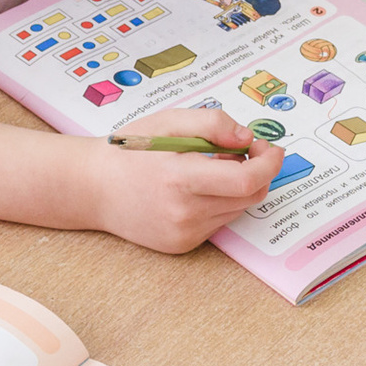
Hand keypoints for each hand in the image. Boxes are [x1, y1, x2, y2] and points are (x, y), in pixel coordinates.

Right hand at [77, 124, 282, 252]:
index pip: (246, 181)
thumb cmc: (129, 151)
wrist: (92, 188)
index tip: (272, 149)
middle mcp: (184, 213)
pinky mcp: (182, 245)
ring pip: (237, 210)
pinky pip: (219, 222)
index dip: (269, 164)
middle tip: (245, 151)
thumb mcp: (168, 121)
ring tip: (210, 167)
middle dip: (258, 172)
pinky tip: (195, 189)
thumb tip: (247, 138)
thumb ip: (212, 123)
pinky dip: (219, 202)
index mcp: (180, 179)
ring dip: (238, 187)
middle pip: (249, 197)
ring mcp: (183, 234)